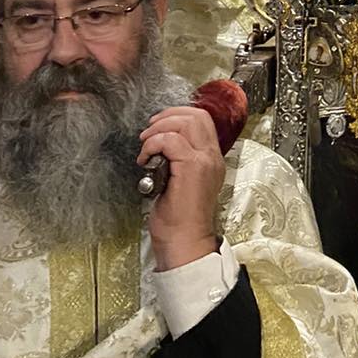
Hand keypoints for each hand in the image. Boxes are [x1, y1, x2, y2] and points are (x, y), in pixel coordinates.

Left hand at [138, 105, 224, 271]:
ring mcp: (205, 161)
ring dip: (160, 129)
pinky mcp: (192, 168)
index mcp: (212, 159)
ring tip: (146, 144)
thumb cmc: (178, 220)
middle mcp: (212, 157)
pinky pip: (171, 141)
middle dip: (167, 116)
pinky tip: (145, 158)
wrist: (184, 243)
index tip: (158, 125)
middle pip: (196, 115)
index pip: (202, 120)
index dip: (178, 115)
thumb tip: (160, 144)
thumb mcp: (182, 183)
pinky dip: (153, 144)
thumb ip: (179, 161)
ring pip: (186, 123)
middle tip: (149, 131)